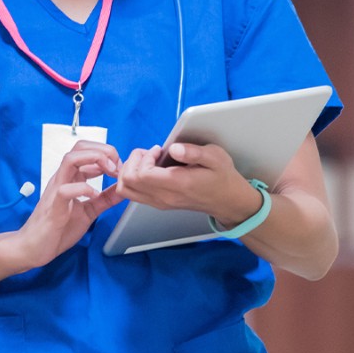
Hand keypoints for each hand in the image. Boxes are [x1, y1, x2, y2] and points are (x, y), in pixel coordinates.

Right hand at [11, 140, 121, 268]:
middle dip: (103, 150)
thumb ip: (105, 199)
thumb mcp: (89, 211)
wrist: (33, 248)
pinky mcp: (54, 206)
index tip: (120, 168)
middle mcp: (63, 178)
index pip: (87, 150)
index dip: (108, 154)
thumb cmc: (57, 229)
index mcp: (71, 178)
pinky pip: (65, 189)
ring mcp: (56, 189)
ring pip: (71, 159)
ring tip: (109, 172)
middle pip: (80, 147)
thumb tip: (123, 189)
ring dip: (94, 159)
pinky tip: (94, 196)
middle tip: (116, 167)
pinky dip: (84, 188)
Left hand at [115, 143, 262, 226]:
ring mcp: (160, 202)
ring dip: (130, 171)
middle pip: (127, 183)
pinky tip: (149, 168)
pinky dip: (133, 179)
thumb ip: (194, 152)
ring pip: (126, 190)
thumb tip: (174, 149)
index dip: (144, 158)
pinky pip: (133, 194)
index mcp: (177, 185)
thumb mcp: (216, 157)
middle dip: (132, 162)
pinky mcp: (159, 203)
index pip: (142, 175)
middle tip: (149, 153)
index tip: (158, 150)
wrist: (227, 200)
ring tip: (147, 160)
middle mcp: (165, 197)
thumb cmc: (221, 177)